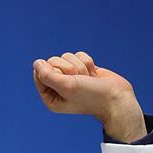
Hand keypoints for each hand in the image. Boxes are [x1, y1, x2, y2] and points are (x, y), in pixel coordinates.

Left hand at [32, 51, 146, 142]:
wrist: (116, 98)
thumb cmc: (90, 96)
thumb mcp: (65, 86)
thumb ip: (47, 75)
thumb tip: (36, 63)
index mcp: (50, 97)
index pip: (39, 73)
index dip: (52, 71)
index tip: (64, 80)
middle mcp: (58, 86)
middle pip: (52, 62)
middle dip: (69, 69)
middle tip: (79, 81)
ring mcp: (71, 77)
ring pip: (67, 57)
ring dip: (80, 66)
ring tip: (88, 79)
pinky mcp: (83, 69)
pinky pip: (78, 55)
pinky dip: (88, 62)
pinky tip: (93, 75)